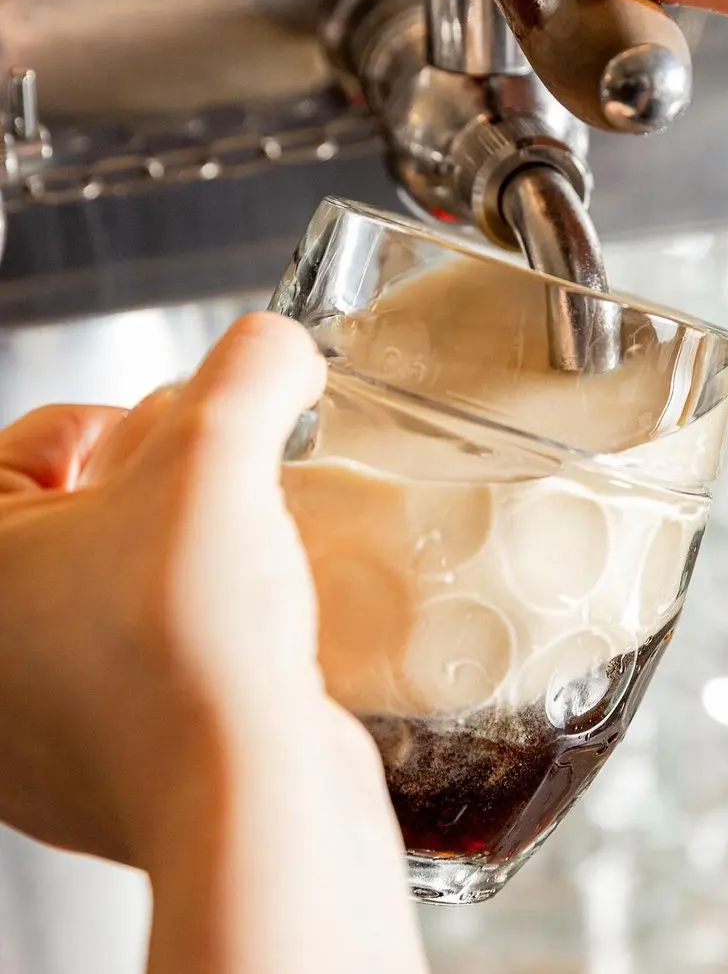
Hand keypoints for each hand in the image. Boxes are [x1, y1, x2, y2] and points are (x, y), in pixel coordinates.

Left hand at [0, 314, 426, 973]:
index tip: (174, 425)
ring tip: (240, 547)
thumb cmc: (189, 643)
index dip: (100, 418)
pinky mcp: (98, 778)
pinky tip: (249, 627)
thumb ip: (249, 369)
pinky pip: (139, 673)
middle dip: (146, 486)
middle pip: (64, 522)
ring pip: (104, 600)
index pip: (17, 454)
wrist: (246, 803)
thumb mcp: (219, 455)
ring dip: (172, 561)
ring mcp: (30, 734)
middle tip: (215, 479)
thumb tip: (279, 348)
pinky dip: (191, 638)